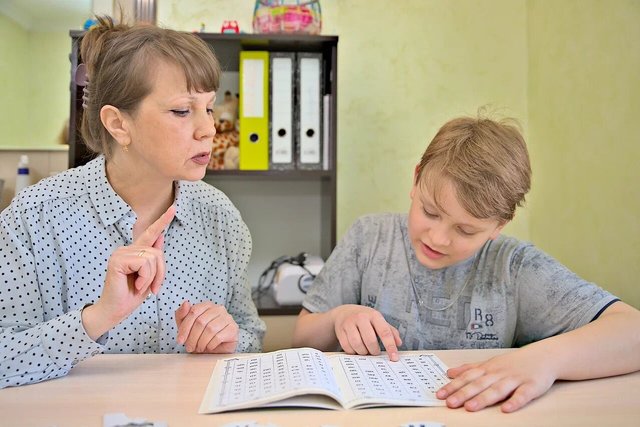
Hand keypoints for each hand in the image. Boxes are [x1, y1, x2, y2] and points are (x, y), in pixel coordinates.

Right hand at [83, 205, 175, 338]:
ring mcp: (120, 253)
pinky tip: (135, 285)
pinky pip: (144, 264)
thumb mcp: (149, 276)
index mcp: (134, 252)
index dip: (162, 221)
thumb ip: (154, 258)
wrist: (115, 310)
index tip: (173, 208)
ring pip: (153, 258)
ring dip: (152, 278)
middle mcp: (126, 249)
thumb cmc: (131, 295)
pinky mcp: (117, 260)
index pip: (150, 233)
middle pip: (158, 252)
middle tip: (152, 288)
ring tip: (140, 286)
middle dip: (160, 273)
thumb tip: (161, 236)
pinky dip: (145, 278)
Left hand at [175, 301, 238, 352]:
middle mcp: (219, 309)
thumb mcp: (186, 326)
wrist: (216, 350)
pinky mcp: (233, 329)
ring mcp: (228, 318)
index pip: (193, 311)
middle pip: (201, 321)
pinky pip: (218, 337)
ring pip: (210, 329)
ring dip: (201, 342)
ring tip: (199, 348)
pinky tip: (209, 347)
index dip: (185, 327)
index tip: (180, 340)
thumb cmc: (200, 336)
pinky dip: (210, 345)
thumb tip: (185, 303)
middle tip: (190, 347)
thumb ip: (181, 314)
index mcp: (207, 305)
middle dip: (192, 337)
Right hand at [331, 304, 401, 360]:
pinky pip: (348, 347)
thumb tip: (398, 343)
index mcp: (374, 315)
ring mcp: (349, 324)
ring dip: (364, 352)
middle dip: (374, 351)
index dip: (390, 346)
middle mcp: (361, 318)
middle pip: (370, 341)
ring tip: (366, 350)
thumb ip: (390, 331)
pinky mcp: (340, 331)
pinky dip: (353, 352)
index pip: (384, 332)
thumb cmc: (366, 319)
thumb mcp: (379, 321)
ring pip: (358, 345)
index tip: (394, 358)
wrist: (344, 313)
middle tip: (375, 352)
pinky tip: (356, 348)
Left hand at [436, 347, 556, 411]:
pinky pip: (523, 395)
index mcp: (488, 369)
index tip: (440, 394)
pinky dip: (515, 402)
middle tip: (450, 403)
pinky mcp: (531, 386)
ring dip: (484, 399)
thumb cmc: (514, 362)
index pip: (467, 377)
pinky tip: (507, 409)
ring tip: (470, 407)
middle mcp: (499, 373)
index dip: (453, 386)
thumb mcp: (490, 363)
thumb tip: (450, 373)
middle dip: (463, 394)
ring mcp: (515, 379)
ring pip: (497, 390)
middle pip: (479, 384)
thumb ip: (469, 369)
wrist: (544, 356)